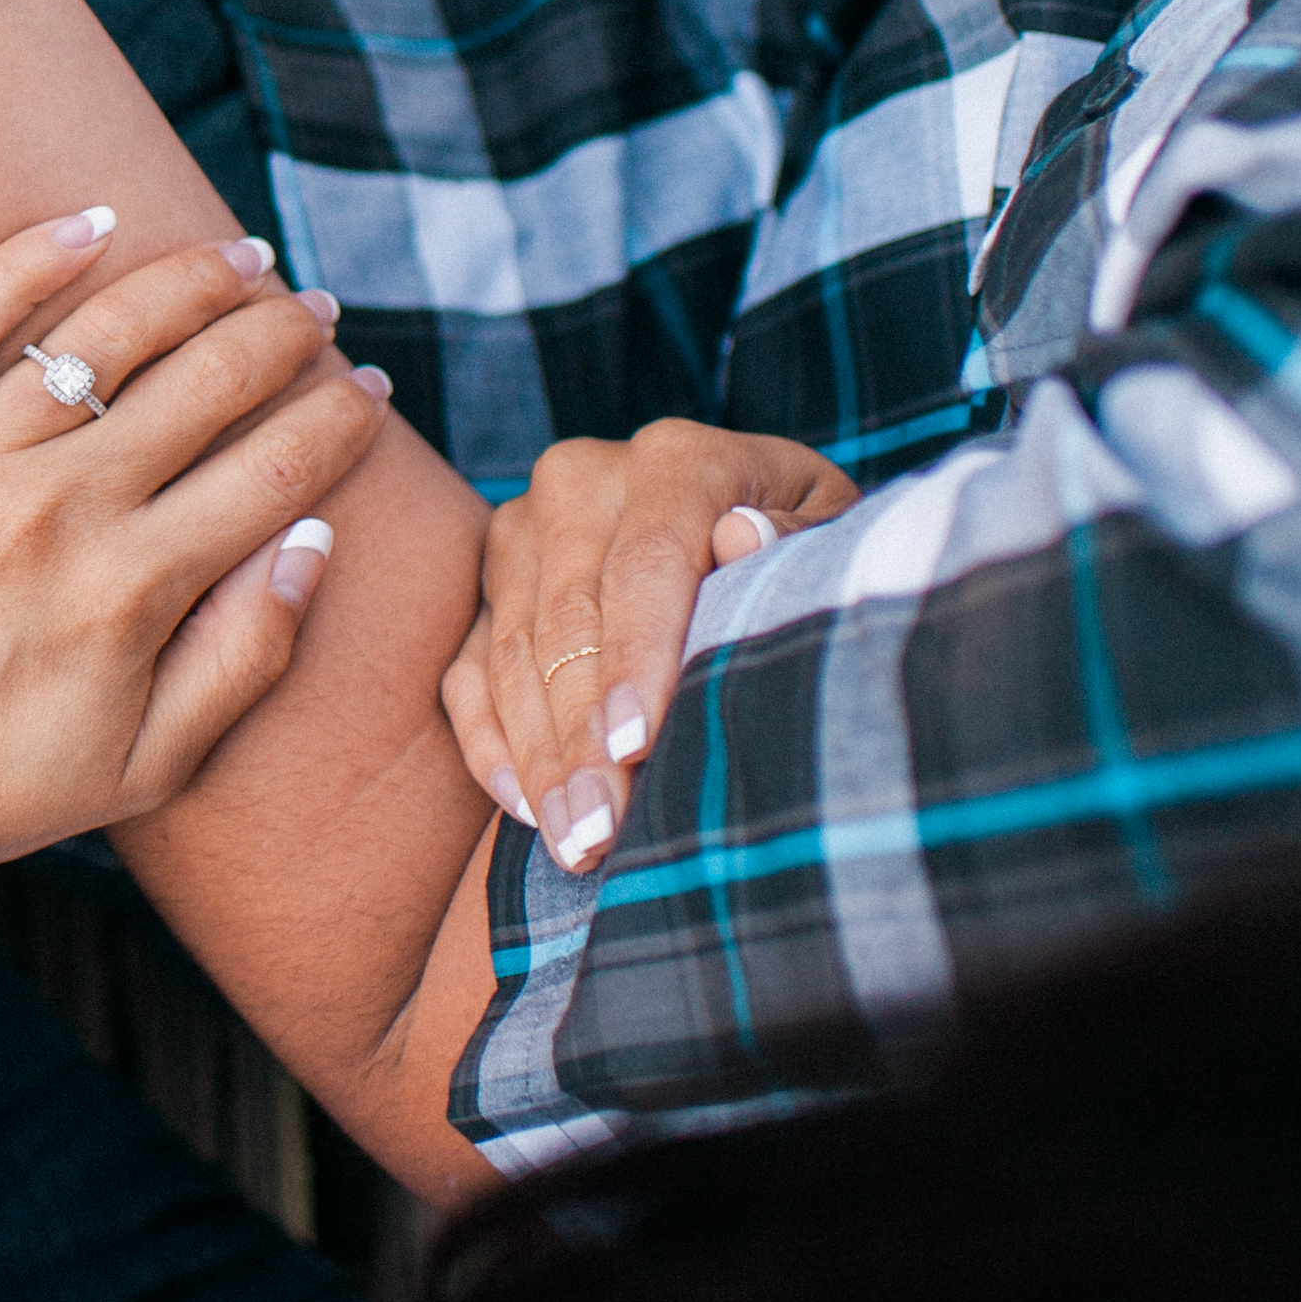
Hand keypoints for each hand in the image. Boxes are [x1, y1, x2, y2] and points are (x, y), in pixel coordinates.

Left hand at [0, 212, 391, 937]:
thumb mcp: (142, 767)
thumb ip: (243, 658)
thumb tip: (314, 542)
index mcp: (132, 588)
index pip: (274, 472)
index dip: (337, 423)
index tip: (368, 390)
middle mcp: (56, 506)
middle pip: (205, 383)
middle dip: (282, 337)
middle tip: (319, 312)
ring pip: (101, 335)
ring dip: (188, 282)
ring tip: (241, 257)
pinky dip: (30, 259)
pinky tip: (91, 223)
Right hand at [436, 421, 855, 873]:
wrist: (742, 511)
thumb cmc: (802, 540)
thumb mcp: (831, 529)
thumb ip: (796, 539)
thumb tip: (745, 537)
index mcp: (674, 459)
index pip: (645, 563)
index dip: (638, 657)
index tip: (636, 745)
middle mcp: (581, 480)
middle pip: (569, 620)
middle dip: (584, 737)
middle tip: (603, 832)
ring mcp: (522, 531)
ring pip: (516, 656)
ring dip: (541, 758)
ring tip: (576, 842)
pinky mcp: (489, 584)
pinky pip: (469, 673)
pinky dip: (491, 744)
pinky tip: (530, 809)